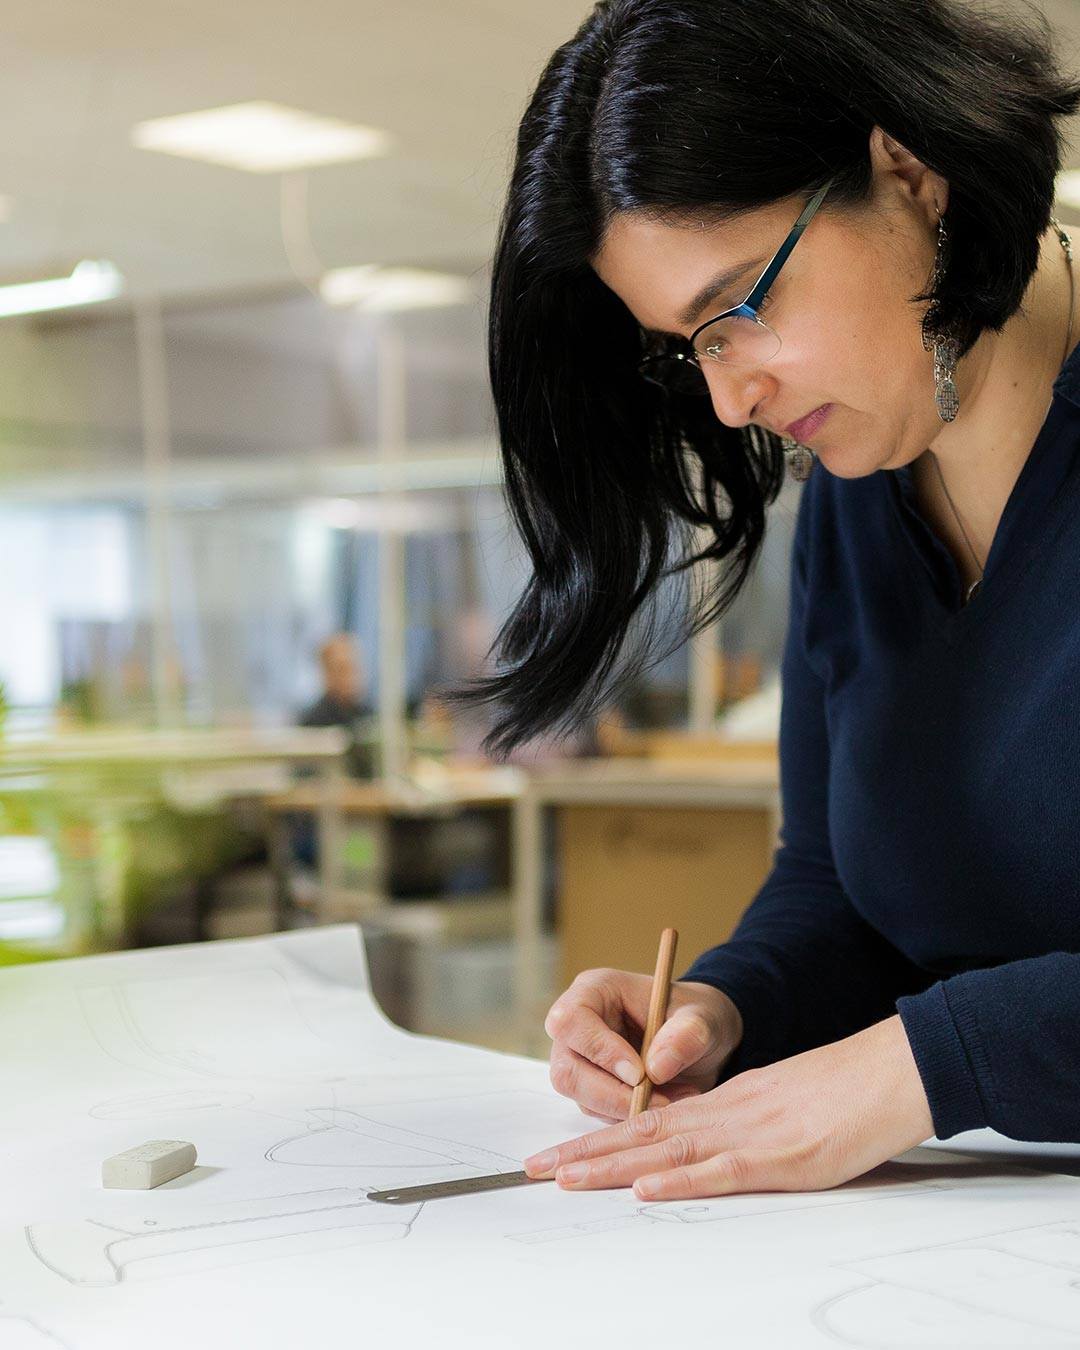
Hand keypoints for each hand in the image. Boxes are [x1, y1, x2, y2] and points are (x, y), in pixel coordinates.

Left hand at [525, 1013, 933, 1198]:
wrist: (887, 1072)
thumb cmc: (840, 1090)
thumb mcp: (777, 1098)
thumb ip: (740, 1118)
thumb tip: (707, 1138)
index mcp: (724, 1103)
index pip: (648, 1123)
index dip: (600, 1139)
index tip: (560, 1156)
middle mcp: (724, 1114)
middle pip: (642, 1135)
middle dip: (585, 1154)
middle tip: (534, 1171)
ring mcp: (748, 1135)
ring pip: (667, 1151)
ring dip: (613, 1166)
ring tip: (566, 1178)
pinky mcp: (780, 1157)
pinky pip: (721, 1171)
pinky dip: (681, 1181)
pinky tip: (645, 1189)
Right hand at [543, 967, 743, 1122]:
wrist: (701, 1040)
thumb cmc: (695, 1017)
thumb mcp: (702, 1019)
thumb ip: (686, 1035)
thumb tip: (656, 1069)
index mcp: (594, 991)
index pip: (570, 1020)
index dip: (599, 1050)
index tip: (640, 1074)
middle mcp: (577, 1025)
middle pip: (566, 1069)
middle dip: (612, 1094)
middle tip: (660, 1101)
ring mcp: (579, 1058)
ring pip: (580, 1097)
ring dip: (626, 1109)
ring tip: (673, 1100)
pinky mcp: (590, 1087)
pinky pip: (597, 1113)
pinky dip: (630, 1117)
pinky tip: (664, 1104)